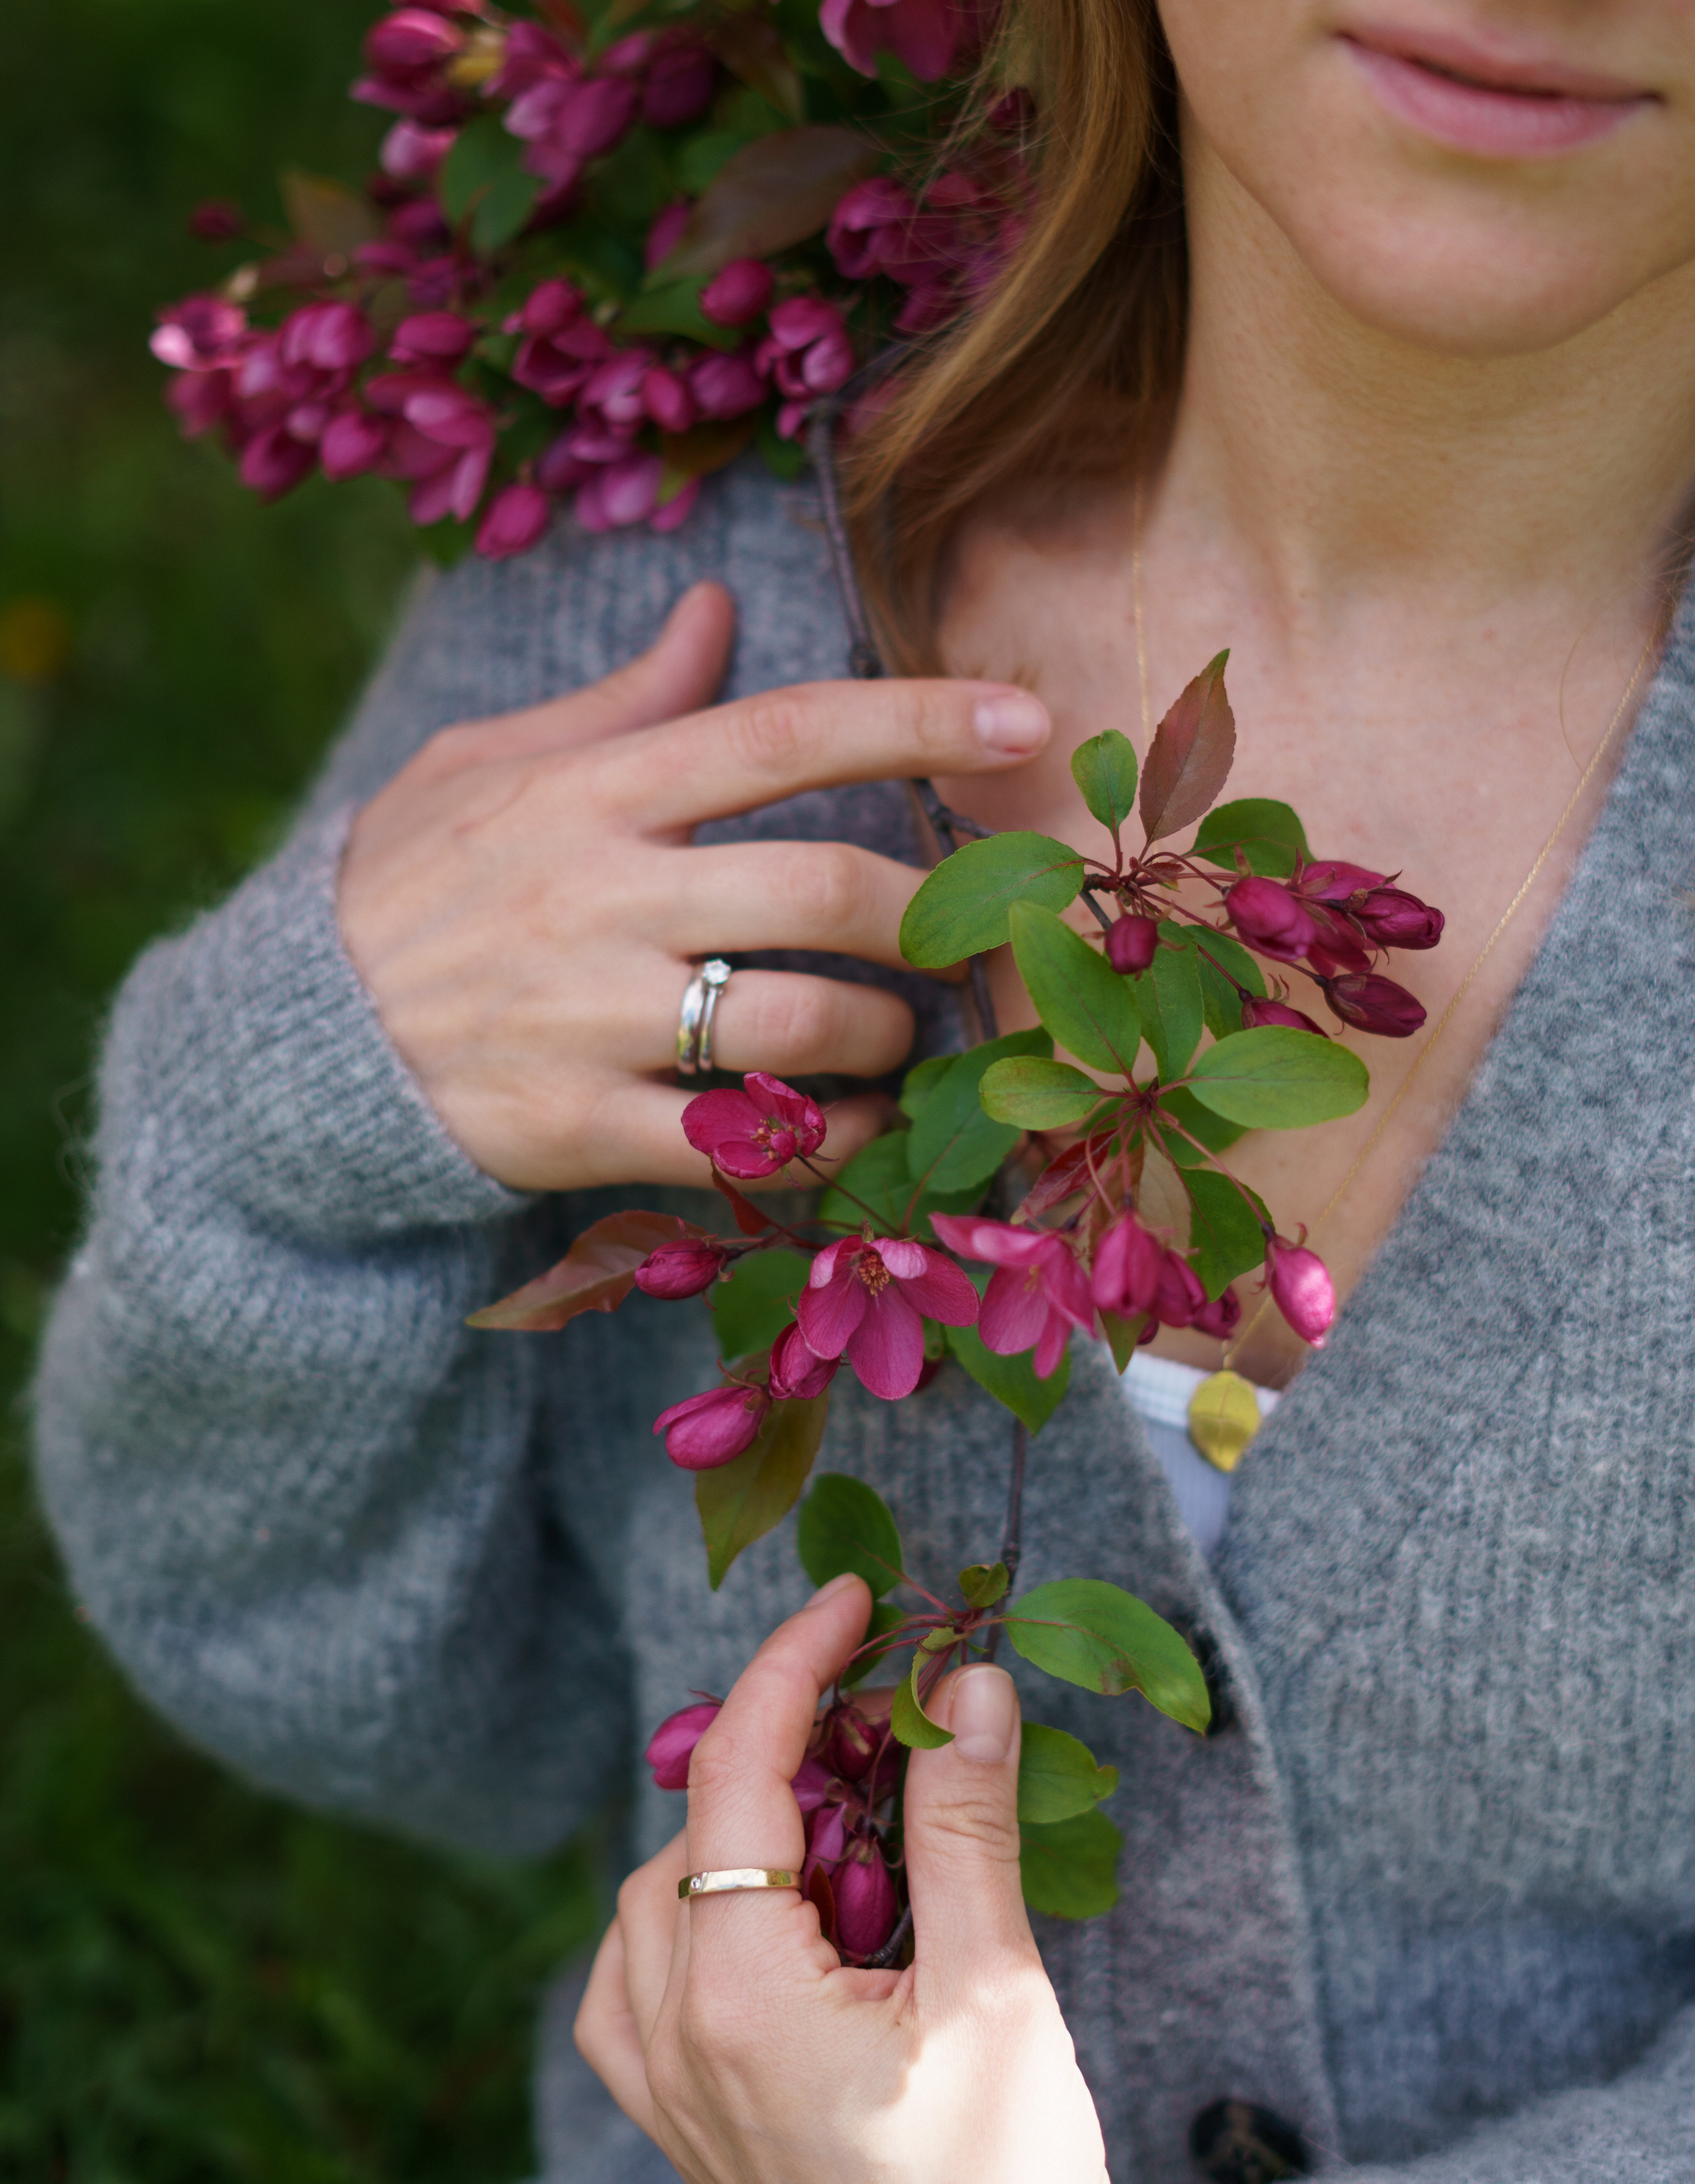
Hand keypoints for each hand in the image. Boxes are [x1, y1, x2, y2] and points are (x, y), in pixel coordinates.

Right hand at [337, 582, 1051, 1190]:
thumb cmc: (411, 890)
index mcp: (595, 793)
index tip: (1027, 719)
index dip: (918, 720)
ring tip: (899, 1037)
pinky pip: (748, 1144)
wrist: (294, 1044)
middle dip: (931, 917)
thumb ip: (620, 703)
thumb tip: (717, 608)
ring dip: (890, 1034)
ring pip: (804, 1023)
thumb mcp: (485, 765)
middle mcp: (605, 898)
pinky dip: (827, 1141)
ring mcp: (592, 1020)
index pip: (783, 732)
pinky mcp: (580, 1130)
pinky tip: (850, 1127)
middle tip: (969, 937)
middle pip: (827, 889)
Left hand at [575, 1576, 1406, 2183]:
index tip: (852, 1601)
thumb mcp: (993, 1985)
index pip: (737, 1770)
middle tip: (890, 1725)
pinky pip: (633, 1987)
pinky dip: (691, 1920)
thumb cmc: (1003, 2182)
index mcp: (737, 1995)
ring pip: (653, 1900)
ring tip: (847, 1823)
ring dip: (736, 1835)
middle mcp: (669, 2038)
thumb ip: (962, 1824)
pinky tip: (771, 1918)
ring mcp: (661, 2091)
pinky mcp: (677, 2128)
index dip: (794, 1664)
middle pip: (693, 1829)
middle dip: (784, 1753)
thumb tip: (965, 1684)